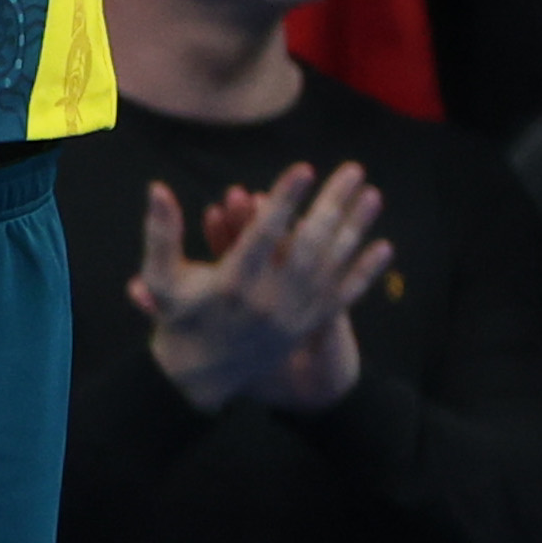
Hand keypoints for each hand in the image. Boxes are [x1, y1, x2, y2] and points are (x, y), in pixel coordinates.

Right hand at [133, 161, 390, 410]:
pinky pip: (344, 296)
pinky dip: (365, 272)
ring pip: (332, 265)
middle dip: (332, 204)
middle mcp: (269, 299)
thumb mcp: (159, 278)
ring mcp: (294, 314)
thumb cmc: (178, 317)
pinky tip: (384, 246)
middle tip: (351, 170)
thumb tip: (157, 188)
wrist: (202, 373)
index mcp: (231, 284)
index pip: (262, 234)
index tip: (302, 169)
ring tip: (372, 195)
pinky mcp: (309, 324)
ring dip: (355, 229)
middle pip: (308, 244)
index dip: (283, 201)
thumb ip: (160, 233)